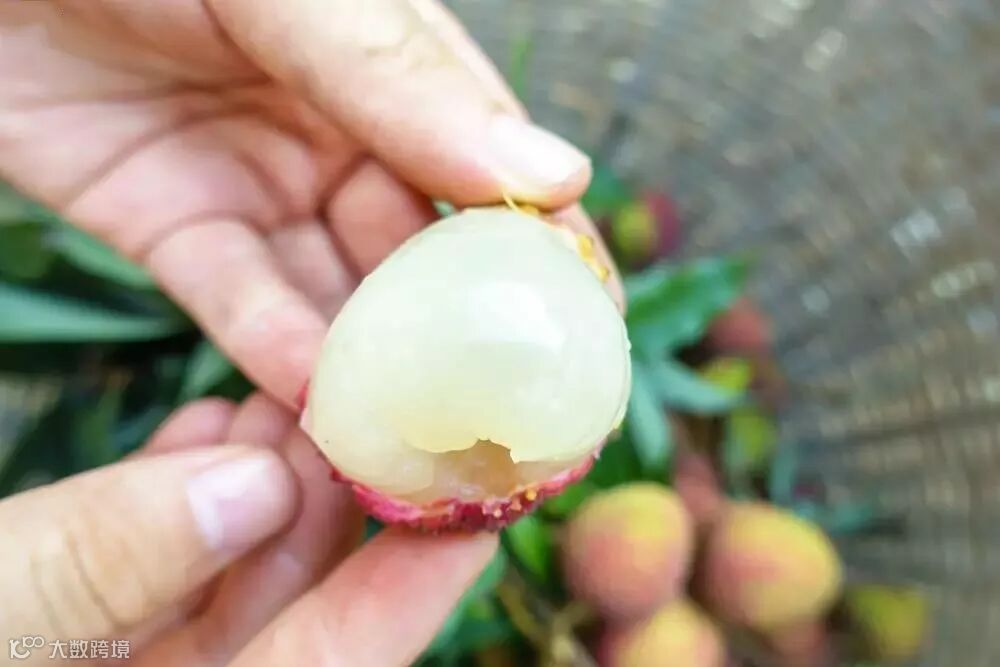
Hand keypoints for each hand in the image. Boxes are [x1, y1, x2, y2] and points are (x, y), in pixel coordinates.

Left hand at [0, 0, 620, 410]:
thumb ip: (405, 78)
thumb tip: (554, 175)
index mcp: (390, 62)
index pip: (489, 164)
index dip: (542, 245)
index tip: (588, 322)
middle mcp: (338, 130)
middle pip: (419, 248)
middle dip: (463, 330)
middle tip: (506, 412)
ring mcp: (260, 182)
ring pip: (336, 290)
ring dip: (375, 363)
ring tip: (419, 433)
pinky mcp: (176, 227)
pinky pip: (241, 302)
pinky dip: (279, 353)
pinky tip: (320, 402)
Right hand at [0, 394, 496, 665]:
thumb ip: (93, 564)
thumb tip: (249, 485)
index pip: (328, 662)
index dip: (408, 598)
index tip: (476, 521)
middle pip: (291, 592)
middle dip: (334, 492)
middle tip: (383, 405)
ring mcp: (130, 644)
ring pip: (228, 555)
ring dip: (267, 468)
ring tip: (300, 387)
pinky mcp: (83, 610)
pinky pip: (161, 546)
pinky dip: (188, 480)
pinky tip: (211, 418)